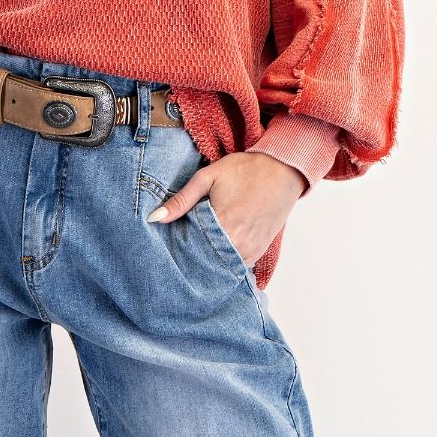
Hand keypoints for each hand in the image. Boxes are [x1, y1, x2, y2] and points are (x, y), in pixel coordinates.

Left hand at [145, 151, 306, 266]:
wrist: (283, 169)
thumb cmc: (244, 169)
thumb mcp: (208, 177)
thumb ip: (181, 200)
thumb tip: (154, 218)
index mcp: (222, 225)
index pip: (189, 250)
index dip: (176, 249)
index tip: (164, 248)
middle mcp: (237, 243)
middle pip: (204, 262)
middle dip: (189, 259)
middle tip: (175, 253)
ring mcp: (250, 250)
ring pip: (221, 267)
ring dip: (206, 262)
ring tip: (193, 253)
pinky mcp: (259, 251)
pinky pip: (237, 266)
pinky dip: (224, 262)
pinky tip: (213, 253)